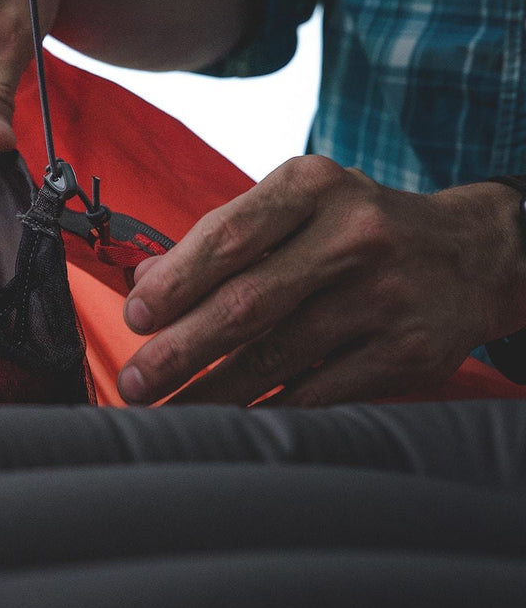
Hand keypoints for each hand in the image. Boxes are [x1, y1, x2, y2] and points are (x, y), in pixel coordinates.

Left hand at [117, 156, 525, 405]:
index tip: (134, 317)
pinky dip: (266, 410)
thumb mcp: (297, 208)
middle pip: (247, 302)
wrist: (472, 253)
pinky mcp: (407, 351)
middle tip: (136, 379)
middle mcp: (353, 235)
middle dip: (180, 348)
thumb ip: (222, 239)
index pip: (229, 235)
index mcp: (314, 186)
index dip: (175, 282)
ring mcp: (385, 296)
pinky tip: (229, 421)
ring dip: (212, 391)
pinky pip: (318, 391)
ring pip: (277, 356)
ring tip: (166, 409)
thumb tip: (142, 279)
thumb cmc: (355, 228)